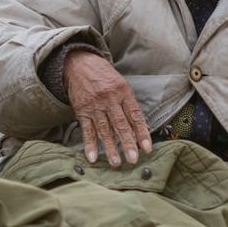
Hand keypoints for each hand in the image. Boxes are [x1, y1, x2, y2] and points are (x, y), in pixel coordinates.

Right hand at [63, 50, 151, 167]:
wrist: (80, 64)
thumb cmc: (104, 76)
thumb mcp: (121, 84)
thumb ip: (129, 104)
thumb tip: (140, 128)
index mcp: (123, 92)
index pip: (135, 115)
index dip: (142, 133)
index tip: (147, 148)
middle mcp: (110, 99)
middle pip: (120, 124)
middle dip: (127, 143)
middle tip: (133, 159)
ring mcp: (95, 106)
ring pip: (104, 130)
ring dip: (110, 148)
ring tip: (116, 163)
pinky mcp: (82, 111)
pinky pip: (87, 130)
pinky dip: (89, 144)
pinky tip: (92, 157)